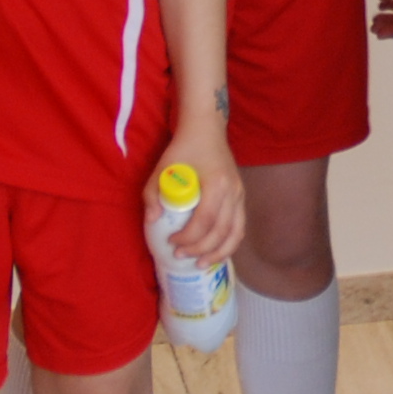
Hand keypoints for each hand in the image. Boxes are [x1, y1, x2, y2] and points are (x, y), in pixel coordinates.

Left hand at [157, 127, 244, 266]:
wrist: (206, 129)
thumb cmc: (183, 148)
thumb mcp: (162, 168)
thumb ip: (153, 194)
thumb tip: (152, 221)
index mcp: (216, 184)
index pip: (205, 220)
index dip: (188, 237)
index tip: (171, 242)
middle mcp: (233, 191)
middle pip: (221, 232)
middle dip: (200, 249)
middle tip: (181, 256)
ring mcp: (240, 194)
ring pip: (235, 233)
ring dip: (219, 253)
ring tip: (201, 264)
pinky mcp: (241, 196)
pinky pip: (239, 227)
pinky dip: (229, 243)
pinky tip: (215, 252)